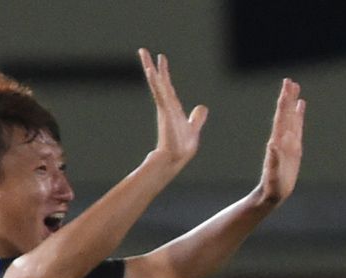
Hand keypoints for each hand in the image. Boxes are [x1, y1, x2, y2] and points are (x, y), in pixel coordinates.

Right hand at [141, 48, 208, 168]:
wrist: (175, 159)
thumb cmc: (182, 146)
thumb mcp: (193, 127)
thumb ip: (197, 117)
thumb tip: (203, 107)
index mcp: (172, 107)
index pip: (167, 86)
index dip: (164, 72)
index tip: (161, 58)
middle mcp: (166, 105)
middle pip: (158, 81)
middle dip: (151, 65)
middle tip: (142, 50)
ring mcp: (164, 108)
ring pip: (156, 84)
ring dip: (150, 68)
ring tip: (143, 54)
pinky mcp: (165, 112)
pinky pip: (160, 94)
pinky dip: (156, 83)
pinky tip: (151, 72)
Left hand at [257, 78, 304, 206]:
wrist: (272, 193)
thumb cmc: (272, 187)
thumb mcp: (273, 176)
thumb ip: (273, 161)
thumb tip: (272, 145)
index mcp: (278, 142)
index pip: (282, 117)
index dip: (284, 101)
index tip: (287, 86)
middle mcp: (282, 139)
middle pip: (285, 114)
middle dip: (287, 97)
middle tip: (290, 81)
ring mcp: (288, 142)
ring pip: (291, 118)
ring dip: (293, 103)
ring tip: (296, 88)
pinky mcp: (294, 148)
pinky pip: (297, 127)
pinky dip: (299, 115)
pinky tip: (301, 106)